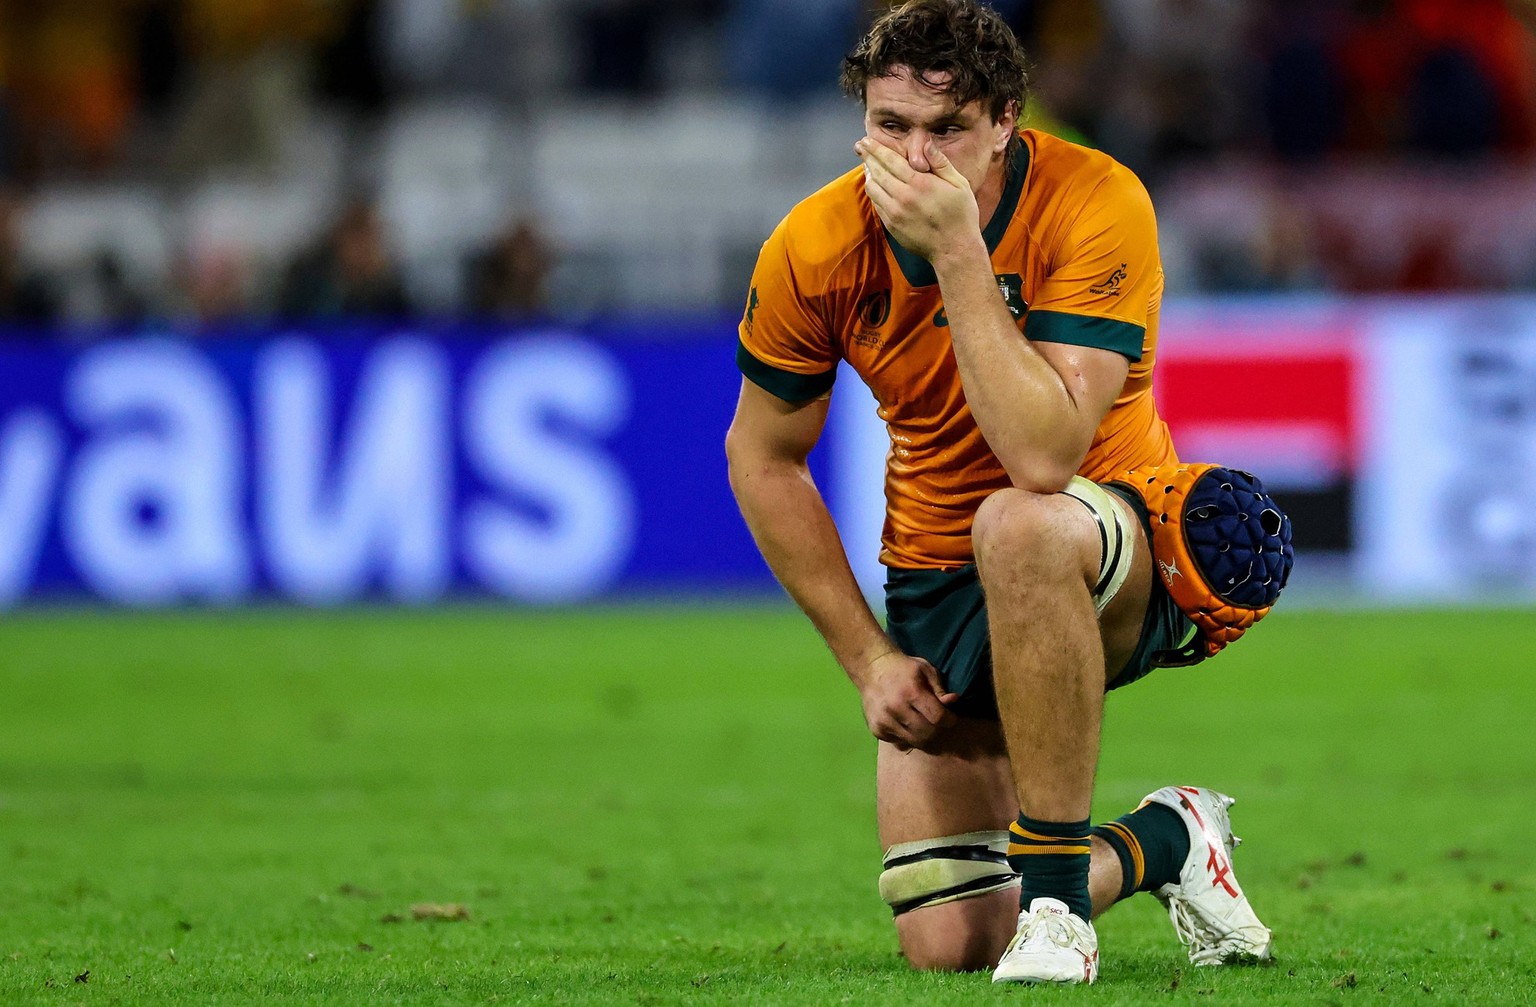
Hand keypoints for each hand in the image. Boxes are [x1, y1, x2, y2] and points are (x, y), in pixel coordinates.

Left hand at [855, 137, 980, 263]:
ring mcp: (895, 213)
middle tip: (859, 146)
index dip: (876, 149)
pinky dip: (873, 191)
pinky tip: (875, 185)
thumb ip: (940, 163)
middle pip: (877, 172)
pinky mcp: (891, 225)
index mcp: (920, 184)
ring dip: (868, 174)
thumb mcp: (959, 184)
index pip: (891, 161)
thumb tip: (926, 144)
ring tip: (867, 164)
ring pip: (873, 189)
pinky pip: (877, 204)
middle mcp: (903, 197)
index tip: (866, 140)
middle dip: (867, 157)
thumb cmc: (961, 215)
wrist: (954, 250)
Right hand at [858, 651, 959, 751]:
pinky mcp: (876, 730)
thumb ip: (940, 689)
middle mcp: (896, 709)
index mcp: (911, 692)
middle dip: (937, 730)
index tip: (950, 718)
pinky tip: (906, 724)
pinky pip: (900, 743)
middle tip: (936, 721)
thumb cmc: (903, 668)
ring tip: (923, 723)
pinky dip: (907, 737)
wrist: (871, 668)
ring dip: (923, 735)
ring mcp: (884, 721)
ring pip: (914, 742)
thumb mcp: (926, 670)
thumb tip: (953, 701)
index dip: (949, 720)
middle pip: (927, 733)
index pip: (938, 717)